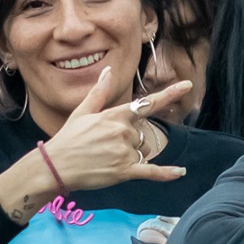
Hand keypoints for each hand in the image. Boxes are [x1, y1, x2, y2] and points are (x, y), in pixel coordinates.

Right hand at [44, 67, 192, 191]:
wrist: (55, 166)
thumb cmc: (68, 138)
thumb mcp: (82, 111)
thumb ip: (99, 91)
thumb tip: (107, 70)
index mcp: (116, 115)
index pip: (147, 103)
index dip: (170, 94)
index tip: (188, 85)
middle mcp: (123, 132)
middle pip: (143, 135)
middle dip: (132, 140)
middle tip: (106, 147)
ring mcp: (125, 152)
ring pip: (145, 151)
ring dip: (135, 155)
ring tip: (109, 158)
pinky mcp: (125, 172)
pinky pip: (152, 172)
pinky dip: (167, 173)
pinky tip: (181, 172)